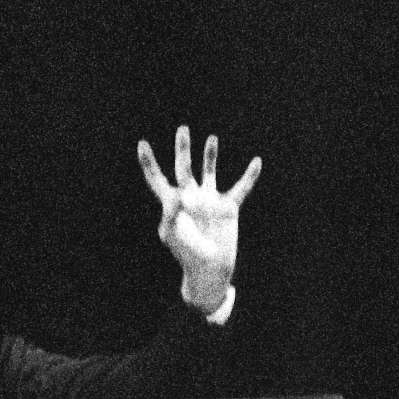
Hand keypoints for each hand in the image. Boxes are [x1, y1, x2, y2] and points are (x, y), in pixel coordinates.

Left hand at [137, 125, 260, 314]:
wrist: (209, 269)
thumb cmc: (186, 254)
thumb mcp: (173, 234)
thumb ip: (170, 214)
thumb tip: (175, 195)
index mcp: (172, 204)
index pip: (158, 179)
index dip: (149, 163)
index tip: (142, 144)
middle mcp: (190, 197)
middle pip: (184, 167)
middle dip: (183, 149)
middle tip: (183, 129)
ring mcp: (209, 201)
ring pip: (209, 172)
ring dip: (210, 156)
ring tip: (212, 138)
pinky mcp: (228, 207)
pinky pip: (240, 188)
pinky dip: (249, 176)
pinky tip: (256, 161)